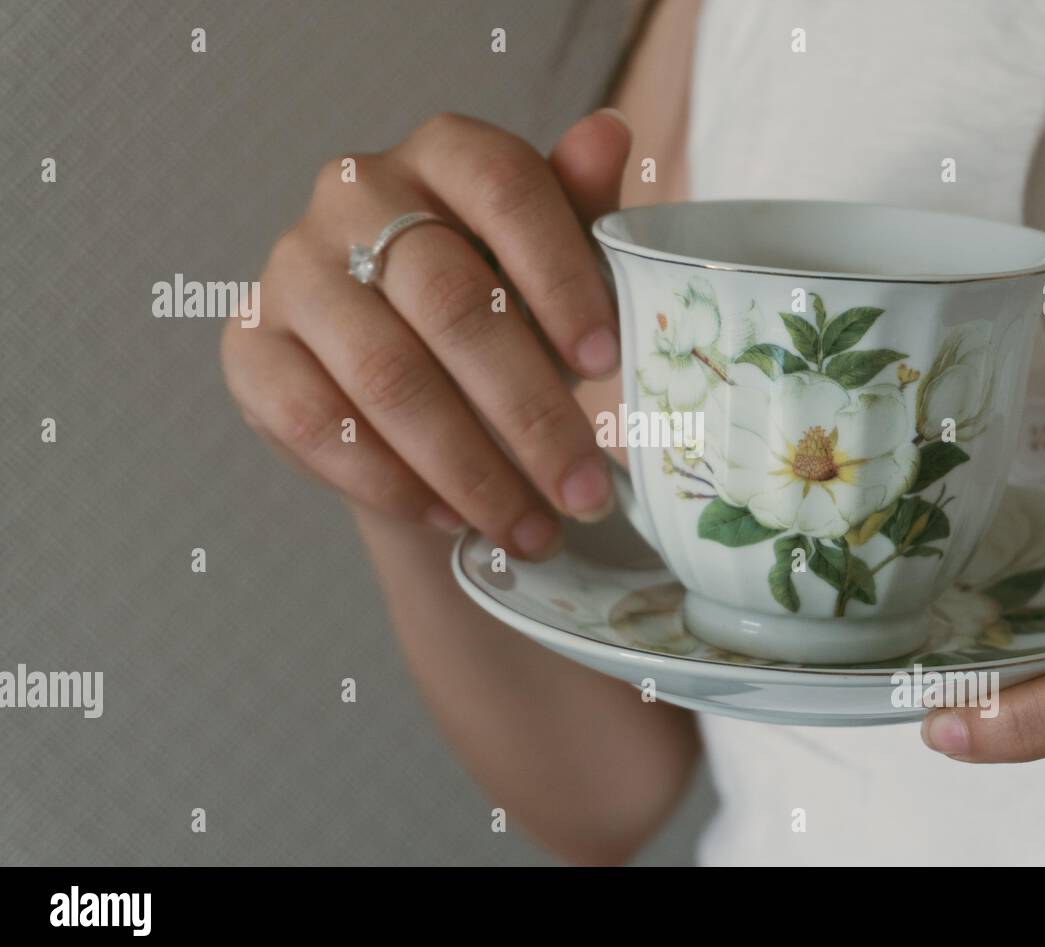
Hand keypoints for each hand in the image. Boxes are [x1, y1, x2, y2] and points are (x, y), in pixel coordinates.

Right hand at [221, 110, 631, 557]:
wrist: (408, 374)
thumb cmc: (499, 305)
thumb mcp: (549, 265)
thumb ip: (579, 209)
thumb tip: (609, 134)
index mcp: (441, 153)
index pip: (505, 189)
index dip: (562, 277)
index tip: (611, 363)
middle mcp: (353, 194)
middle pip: (450, 302)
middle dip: (529, 413)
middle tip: (584, 492)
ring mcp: (291, 270)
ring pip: (388, 376)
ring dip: (471, 469)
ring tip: (531, 530)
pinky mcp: (248, 346)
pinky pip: (316, 423)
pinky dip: (393, 483)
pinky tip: (453, 518)